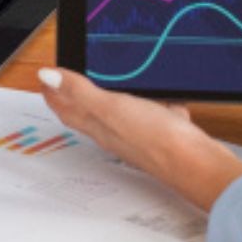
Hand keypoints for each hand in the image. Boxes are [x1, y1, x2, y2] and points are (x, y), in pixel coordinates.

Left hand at [37, 67, 241, 208]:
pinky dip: (155, 102)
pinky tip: (161, 95)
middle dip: (75, 94)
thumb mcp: (111, 108)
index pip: (68, 108)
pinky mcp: (166, 131)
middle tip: (63, 81)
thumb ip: (79, 92)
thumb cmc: (156, 141)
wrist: (198, 165)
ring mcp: (142, 133)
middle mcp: (118, 131)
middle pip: (90, 111)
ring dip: (112, 97)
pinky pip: (157, 113)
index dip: (53, 91)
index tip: (43, 77)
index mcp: (100, 125)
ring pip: (123, 111)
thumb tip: (46, 76)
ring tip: (105, 85)